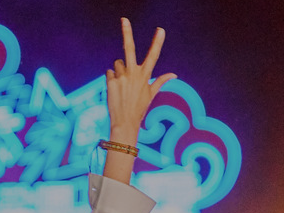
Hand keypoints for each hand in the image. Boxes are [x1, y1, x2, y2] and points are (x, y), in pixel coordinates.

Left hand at [106, 18, 177, 139]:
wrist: (125, 122)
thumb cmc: (139, 108)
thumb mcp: (151, 94)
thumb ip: (161, 81)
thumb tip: (174, 74)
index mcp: (145, 76)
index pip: (153, 56)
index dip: (157, 42)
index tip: (160, 30)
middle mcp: (134, 74)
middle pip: (129, 48)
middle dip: (127, 32)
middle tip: (124, 19)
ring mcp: (121, 77)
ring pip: (117, 64)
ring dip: (118, 71)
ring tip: (122, 86)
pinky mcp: (110, 81)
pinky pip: (109, 73)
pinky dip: (111, 79)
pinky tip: (115, 89)